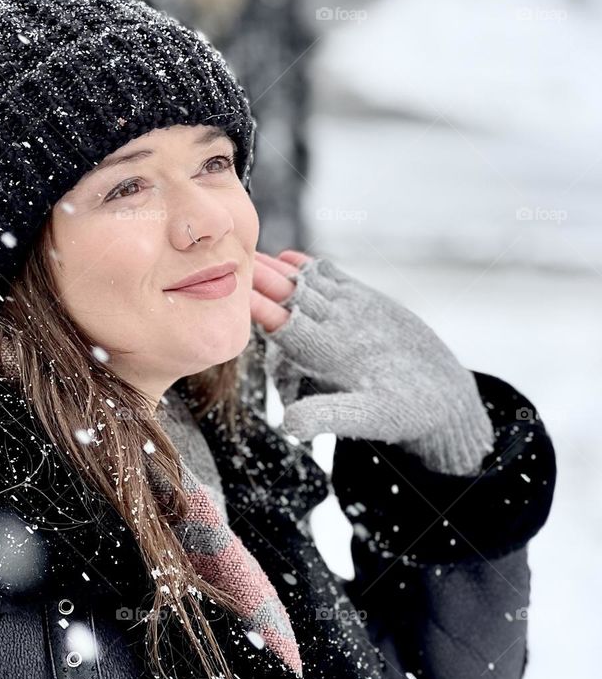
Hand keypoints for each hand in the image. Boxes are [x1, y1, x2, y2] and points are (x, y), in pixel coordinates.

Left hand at [251, 251, 495, 475]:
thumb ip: (327, 415)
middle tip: (240, 260)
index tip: (243, 293)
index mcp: (323, 359)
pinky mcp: (366, 305)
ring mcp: (345, 318)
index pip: (285, 330)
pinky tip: (293, 257)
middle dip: (266, 284)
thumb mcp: (367, 416)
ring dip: (282, 273)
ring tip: (257, 253)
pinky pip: (334, 284)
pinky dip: (315, 270)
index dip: (264, 312)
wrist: (439, 400)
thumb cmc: (406, 414)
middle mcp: (328, 336)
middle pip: (289, 304)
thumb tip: (287, 425)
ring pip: (306, 290)